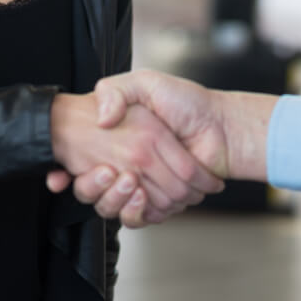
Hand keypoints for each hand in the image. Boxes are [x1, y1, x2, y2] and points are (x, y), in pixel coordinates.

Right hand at [49, 92, 222, 218]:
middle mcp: (132, 165)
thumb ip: (116, 92)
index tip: (80, 161)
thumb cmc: (187, 101)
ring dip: (116, 198)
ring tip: (127, 179)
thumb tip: (99, 120)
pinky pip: (139, 218)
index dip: (80, 166)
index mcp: (124, 140)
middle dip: (100, 185)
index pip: (89, 162)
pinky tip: (141, 193)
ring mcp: (146, 185)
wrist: (221, 124)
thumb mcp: (145, 82)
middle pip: (100, 188)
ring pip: (116, 206)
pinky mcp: (160, 203)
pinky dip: (137, 212)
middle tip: (109, 170)